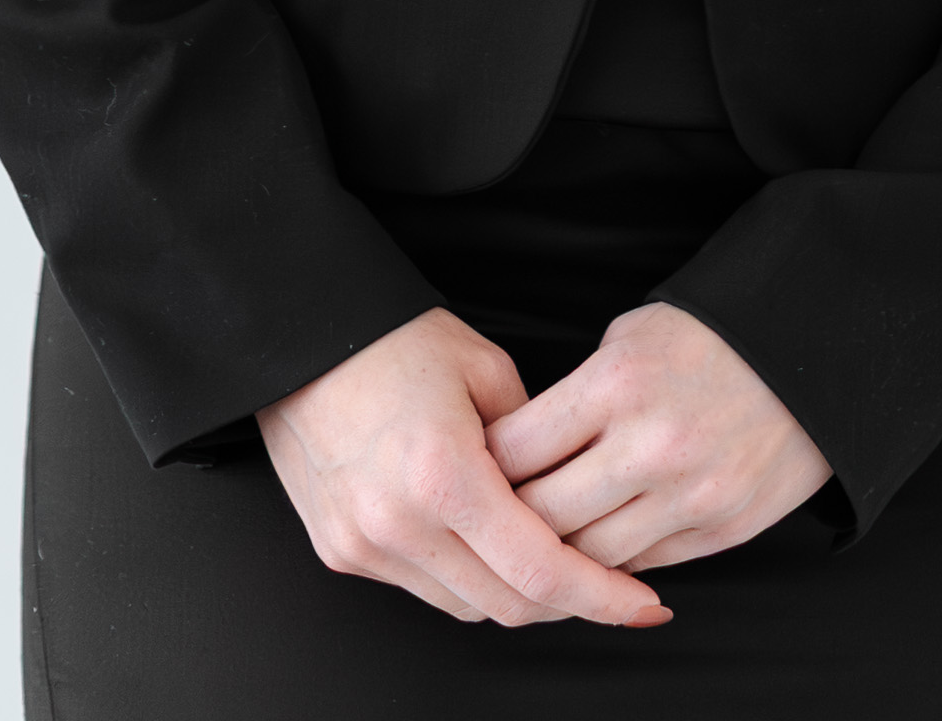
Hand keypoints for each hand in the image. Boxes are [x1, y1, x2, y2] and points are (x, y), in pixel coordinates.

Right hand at [257, 307, 672, 629]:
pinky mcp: (340, 550)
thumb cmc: (393, 338)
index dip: (601, 596)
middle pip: (507, 605)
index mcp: (444, 475)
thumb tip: (565, 488)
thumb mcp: (484, 367)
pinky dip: (464, 578)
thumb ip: (534, 440)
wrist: (297, 336)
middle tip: (610, 584)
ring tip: (550, 558)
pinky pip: (422, 587)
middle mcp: (399, 524)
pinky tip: (486, 544)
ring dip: (514, 594)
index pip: (540, 570)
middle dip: (566, 604)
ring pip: (465, 606)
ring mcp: (364, 545)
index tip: (644, 604)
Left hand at [485, 301, 831, 571]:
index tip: (472, 467)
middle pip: (540, 515)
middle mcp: (650, 446)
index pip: (514, 450)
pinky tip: (600, 540)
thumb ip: (576, 397)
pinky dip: (614, 560)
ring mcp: (689, 496)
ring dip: (560, 549)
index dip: (482, 465)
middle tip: (494, 514)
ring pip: (589, 555)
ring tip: (543, 536)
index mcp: (618, 383)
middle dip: (509, 519)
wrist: (814, 350)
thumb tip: (521, 453)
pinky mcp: (721, 531)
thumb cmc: (709, 336)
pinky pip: (642, 565)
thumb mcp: (631, 337)